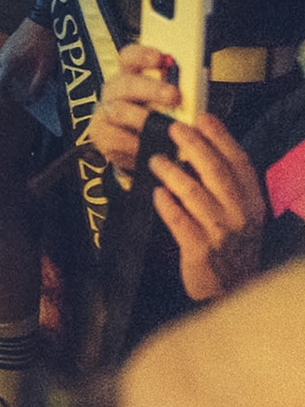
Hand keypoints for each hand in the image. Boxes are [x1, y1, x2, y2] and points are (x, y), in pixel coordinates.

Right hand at [0, 18, 57, 105]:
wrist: (42, 20)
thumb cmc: (44, 42)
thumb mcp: (45, 66)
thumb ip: (38, 84)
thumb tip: (32, 98)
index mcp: (8, 63)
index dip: (4, 97)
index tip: (11, 103)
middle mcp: (1, 57)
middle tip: (7, 99)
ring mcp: (2, 50)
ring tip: (8, 88)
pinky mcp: (6, 46)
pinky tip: (12, 74)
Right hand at [88, 43, 186, 174]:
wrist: (146, 151)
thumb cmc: (162, 123)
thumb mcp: (173, 105)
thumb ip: (181, 94)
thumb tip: (197, 88)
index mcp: (132, 77)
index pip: (130, 58)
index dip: (143, 55)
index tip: (162, 58)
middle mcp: (115, 91)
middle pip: (125, 83)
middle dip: (151, 88)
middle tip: (174, 96)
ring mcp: (105, 112)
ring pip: (119, 110)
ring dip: (144, 118)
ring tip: (165, 129)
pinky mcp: (101, 135)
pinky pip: (116, 138)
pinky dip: (135, 144)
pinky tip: (149, 147)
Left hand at [149, 113, 265, 301]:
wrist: (230, 290)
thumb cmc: (228, 242)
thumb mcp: (237, 211)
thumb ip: (222, 183)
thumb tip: (198, 144)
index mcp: (252, 202)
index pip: (239, 163)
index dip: (221, 137)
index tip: (203, 116)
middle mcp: (241, 215)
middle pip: (217, 173)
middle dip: (195, 147)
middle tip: (174, 128)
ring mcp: (222, 234)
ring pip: (196, 195)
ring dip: (174, 173)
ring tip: (155, 159)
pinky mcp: (201, 252)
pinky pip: (181, 223)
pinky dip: (168, 206)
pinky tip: (156, 194)